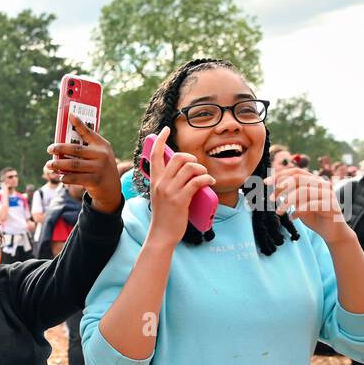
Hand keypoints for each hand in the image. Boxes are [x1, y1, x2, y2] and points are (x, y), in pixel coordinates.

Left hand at [48, 114, 122, 212]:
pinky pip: (76, 178)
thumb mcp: (99, 154)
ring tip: (49, 164)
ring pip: (74, 165)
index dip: (79, 124)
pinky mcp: (95, 181)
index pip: (89, 132)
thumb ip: (87, 148)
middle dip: (60, 148)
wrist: (112, 188)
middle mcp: (101, 155)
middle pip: (76, 149)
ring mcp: (98, 168)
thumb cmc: (100, 167)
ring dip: (59, 164)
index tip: (70, 115)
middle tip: (50, 149)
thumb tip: (62, 146)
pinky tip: (60, 176)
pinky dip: (66, 177)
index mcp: (102, 145)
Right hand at [146, 126, 212, 249]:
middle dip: (192, 158)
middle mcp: (160, 183)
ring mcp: (170, 191)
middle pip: (178, 157)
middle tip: (197, 166)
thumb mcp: (160, 195)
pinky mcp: (180, 200)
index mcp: (154, 181)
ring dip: (201, 169)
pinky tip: (209, 182)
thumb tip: (182, 169)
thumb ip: (167, 182)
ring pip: (190, 168)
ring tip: (204, 176)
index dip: (160, 139)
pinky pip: (197, 181)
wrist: (161, 235)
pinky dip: (206, 179)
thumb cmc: (164, 216)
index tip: (165, 129)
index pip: (154, 154)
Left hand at [270, 168, 352, 245]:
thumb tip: (275, 188)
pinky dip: (299, 210)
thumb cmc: (314, 216)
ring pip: (303, 190)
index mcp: (314, 181)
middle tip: (271, 199)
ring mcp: (328, 193)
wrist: (332, 231)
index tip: (266, 183)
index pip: (296, 172)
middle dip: (282, 187)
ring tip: (279, 211)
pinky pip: (311, 204)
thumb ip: (291, 195)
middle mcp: (322, 184)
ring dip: (287, 201)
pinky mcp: (331, 205)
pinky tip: (292, 217)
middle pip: (298, 178)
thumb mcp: (299, 204)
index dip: (280, 175)